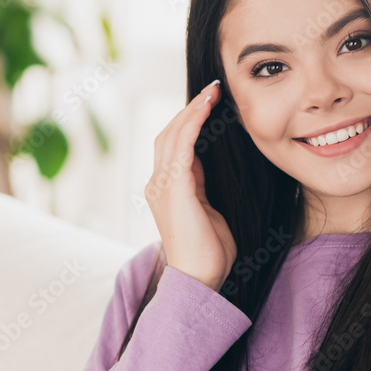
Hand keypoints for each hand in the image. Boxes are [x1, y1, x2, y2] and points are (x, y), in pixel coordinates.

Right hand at [145, 79, 235, 291]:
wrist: (200, 279)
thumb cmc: (210, 251)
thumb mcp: (208, 209)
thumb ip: (202, 184)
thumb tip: (207, 161)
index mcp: (166, 189)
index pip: (173, 145)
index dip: (190, 122)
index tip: (210, 103)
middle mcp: (157, 184)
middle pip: (168, 134)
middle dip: (190, 110)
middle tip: (213, 90)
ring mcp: (162, 186)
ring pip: (172, 135)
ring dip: (193, 111)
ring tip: (212, 93)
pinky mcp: (173, 189)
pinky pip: (181, 147)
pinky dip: (193, 124)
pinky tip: (207, 109)